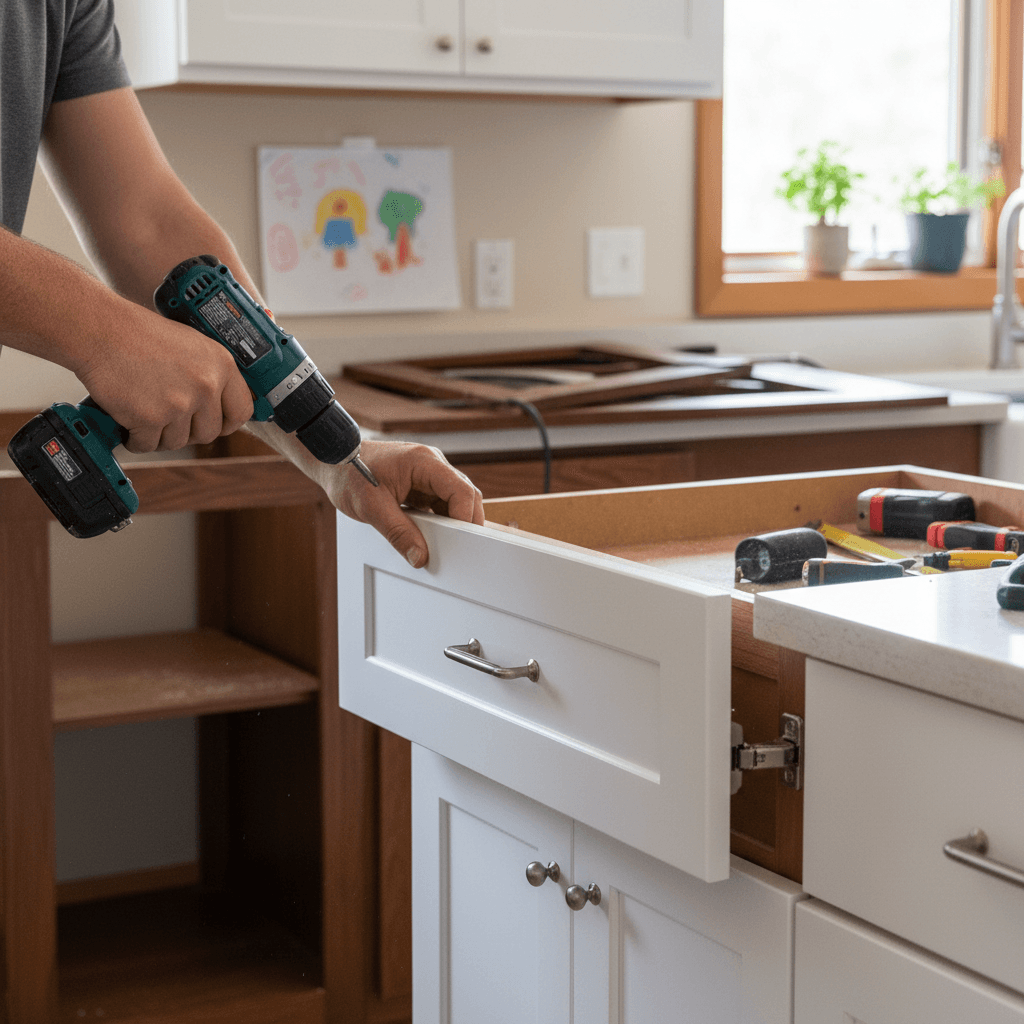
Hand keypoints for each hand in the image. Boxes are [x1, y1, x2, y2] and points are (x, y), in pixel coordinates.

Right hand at [76, 308, 253, 452]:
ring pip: (178, 442)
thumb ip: (211, 375)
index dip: (228, 423)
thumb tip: (222, 407)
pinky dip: (135, 439)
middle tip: (169, 420)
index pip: (242, 410)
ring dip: (159, 435)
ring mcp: (179, 403)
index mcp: (222, 365)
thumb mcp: (192, 346)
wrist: (100, 329)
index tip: (216, 425)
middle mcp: (205, 385)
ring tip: (144, 414)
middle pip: (208, 433)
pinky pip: (148, 445)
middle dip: (188, 431)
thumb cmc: (140, 335)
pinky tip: (128, 421)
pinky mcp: (150, 418)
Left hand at [317, 438, 484, 567]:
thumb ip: (398, 533)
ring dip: (452, 522)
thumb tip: (419, 557)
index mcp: (424, 462)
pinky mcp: (421, 484)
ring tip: (443, 544)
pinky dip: (440, 520)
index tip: (461, 541)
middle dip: (464, 522)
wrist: (333, 461)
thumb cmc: (348, 473)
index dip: (465, 517)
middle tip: (458, 549)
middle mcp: (431, 464)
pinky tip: (430, 535)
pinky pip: (440, 503)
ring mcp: (428, 474)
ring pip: (454, 500)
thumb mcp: (372, 508)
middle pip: (465, 495)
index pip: (461, 489)